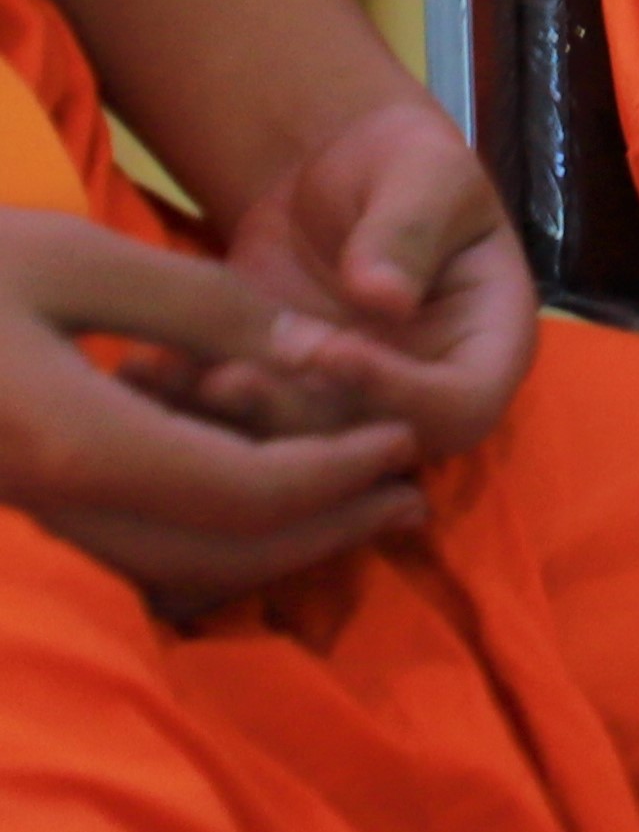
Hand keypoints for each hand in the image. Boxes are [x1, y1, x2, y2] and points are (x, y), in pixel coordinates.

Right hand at [0, 207, 424, 613]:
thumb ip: (199, 306)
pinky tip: (251, 512)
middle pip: (211, 555)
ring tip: (355, 510)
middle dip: (322, 532)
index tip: (402, 446)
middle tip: (408, 501)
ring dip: (268, 551)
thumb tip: (319, 348)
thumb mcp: (73, 256)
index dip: (334, 477)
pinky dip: (196, 550)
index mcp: (71, 444)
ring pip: (163, 575)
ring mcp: (21, 531)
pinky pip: (116, 564)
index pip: (239, 494)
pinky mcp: (13, 527)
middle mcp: (46, 513)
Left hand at [198, 104, 532, 466]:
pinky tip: (142, 369)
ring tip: (169, 367)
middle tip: (228, 372)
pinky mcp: (280, 404)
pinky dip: (187, 409)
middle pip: (370, 448)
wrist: (331, 173)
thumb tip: (385, 297)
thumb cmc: (401, 163)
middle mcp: (421, 395)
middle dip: (295, 418)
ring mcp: (348, 408)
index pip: (460, 405)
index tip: (331, 349)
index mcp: (486, 345)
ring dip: (230, 424)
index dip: (401, 396)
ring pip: (294, 454)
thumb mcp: (422, 174)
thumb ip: (407, 230)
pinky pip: (237, 431)